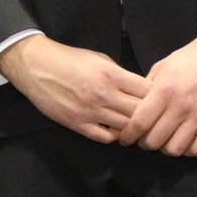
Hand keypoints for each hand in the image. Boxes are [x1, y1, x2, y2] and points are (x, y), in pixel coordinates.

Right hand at [0, 34, 149, 142]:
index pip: (147, 91)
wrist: (37, 66)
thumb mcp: (100, 58)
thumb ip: (121, 74)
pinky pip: (105, 137)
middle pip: (140, 112)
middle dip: (150, 115)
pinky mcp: (77, 124)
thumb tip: (140, 88)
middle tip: (154, 118)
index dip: (157, 96)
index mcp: (111, 74)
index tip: (159, 99)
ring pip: (125, 128)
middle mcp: (103, 94)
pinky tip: (116, 130)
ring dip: (133, 128)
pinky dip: (114, 136)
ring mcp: (90, 112)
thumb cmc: (70, 59)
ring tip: (137, 126)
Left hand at [116, 31, 196, 156]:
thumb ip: (146, 88)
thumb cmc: (190, 58)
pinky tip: (182, 141)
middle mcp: (180, 106)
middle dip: (144, 143)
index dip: (128, 135)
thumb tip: (132, 108)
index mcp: (164, 90)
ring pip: (175, 149)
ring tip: (163, 141)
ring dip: (165, 149)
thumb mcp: (162, 66)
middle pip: (154, 140)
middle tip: (143, 139)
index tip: (125, 138)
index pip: (139, 123)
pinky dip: (186, 150)